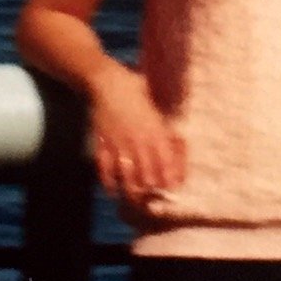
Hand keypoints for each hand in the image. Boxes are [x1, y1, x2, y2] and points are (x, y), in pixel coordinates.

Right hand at [90, 67, 185, 207]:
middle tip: (154, 199)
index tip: (172, 188)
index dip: (170, 179)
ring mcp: (118, 144)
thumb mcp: (156, 107)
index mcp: (154, 131)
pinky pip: (104, 169)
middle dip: (152, 191)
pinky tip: (113, 190)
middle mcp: (138, 141)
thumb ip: (165, 127)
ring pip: (126, 176)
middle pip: (147, 175)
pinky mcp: (102, 144)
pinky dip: (108, 182)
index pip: (165, 163)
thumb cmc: (136, 90)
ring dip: (131, 191)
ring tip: (135, 199)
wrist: (106, 81)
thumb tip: (178, 142)